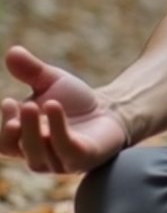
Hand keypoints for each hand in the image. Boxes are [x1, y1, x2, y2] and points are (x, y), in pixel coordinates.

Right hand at [1, 46, 127, 172]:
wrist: (111, 111)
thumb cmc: (75, 101)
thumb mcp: (51, 81)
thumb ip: (31, 70)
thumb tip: (12, 51)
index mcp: (24, 141)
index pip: (4, 143)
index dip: (2, 127)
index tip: (8, 101)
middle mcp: (39, 155)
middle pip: (18, 149)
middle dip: (14, 131)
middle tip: (19, 105)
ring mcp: (60, 161)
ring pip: (37, 155)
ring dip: (32, 131)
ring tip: (34, 104)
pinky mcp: (83, 158)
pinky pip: (66, 149)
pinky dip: (57, 129)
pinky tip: (54, 107)